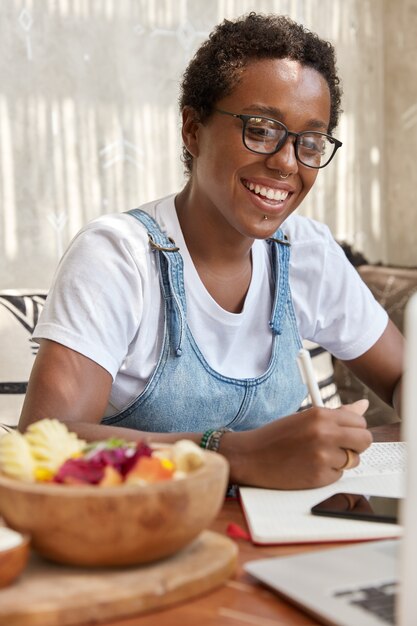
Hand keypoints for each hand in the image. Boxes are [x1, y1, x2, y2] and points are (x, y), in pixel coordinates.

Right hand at [223, 399, 371, 488]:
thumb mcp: (305, 418)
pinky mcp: (320, 477)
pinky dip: (328, 473)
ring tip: (318, 456)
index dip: (354, 428)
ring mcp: (323, 456)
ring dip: (341, 460)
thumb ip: (337, 414)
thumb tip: (363, 405)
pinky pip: (339, 475)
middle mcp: (324, 433)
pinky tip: (310, 467)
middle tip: (339, 446)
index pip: (359, 421)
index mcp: (320, 414)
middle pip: (365, 440)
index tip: (344, 432)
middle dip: (356, 445)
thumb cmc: (276, 436)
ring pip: (353, 460)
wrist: (250, 457)